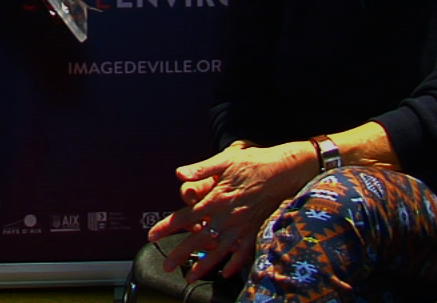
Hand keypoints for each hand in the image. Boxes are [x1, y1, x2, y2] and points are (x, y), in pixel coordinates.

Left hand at [146, 141, 314, 281]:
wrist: (284, 171)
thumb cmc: (253, 162)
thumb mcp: (225, 160)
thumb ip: (201, 168)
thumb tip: (179, 173)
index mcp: (215, 199)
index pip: (185, 216)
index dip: (167, 226)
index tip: (153, 235)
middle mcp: (226, 217)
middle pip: (198, 239)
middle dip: (180, 253)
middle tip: (167, 265)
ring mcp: (241, 227)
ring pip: (218, 251)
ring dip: (203, 265)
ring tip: (190, 276)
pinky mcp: (255, 230)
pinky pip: (243, 252)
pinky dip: (234, 264)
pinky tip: (225, 273)